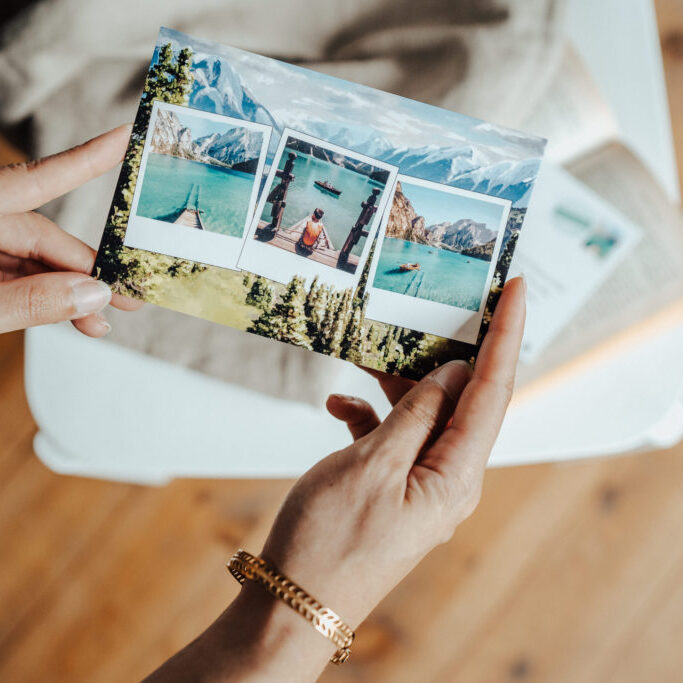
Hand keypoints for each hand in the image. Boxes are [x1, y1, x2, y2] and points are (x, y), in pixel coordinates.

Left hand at [0, 125, 141, 335]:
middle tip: (129, 296)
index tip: (126, 137)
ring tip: (99, 322)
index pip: (35, 180)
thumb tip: (93, 295)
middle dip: (87, 270)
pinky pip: (14, 277)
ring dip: (68, 292)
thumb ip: (29, 301)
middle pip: (41, 235)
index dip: (85, 160)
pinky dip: (42, 298)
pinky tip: (71, 319)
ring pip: (31, 262)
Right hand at [146, 277, 524, 682]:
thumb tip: (454, 375)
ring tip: (368, 355)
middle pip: (460, 401)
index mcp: (456, 476)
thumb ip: (416, 414)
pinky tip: (339, 406)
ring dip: (395, 386)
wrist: (292, 603)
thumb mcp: (371, 464)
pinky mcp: (391, 490)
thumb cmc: (329, 541)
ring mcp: (419, 485)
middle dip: (444, 354)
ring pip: (421, 416)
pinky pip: (392, 440)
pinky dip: (369, 417)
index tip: (515, 289)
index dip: (506, 336)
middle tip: (432, 310)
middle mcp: (448, 479)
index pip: (492, 392)